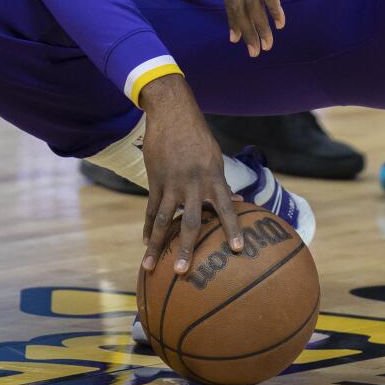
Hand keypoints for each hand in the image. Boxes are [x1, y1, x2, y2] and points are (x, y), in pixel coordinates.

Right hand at [140, 75, 242, 273]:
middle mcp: (193, 183)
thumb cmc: (198, 136)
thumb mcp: (214, 157)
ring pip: (162, 220)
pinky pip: (150, 208)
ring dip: (156, 245)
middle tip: (184, 271)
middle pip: (190, 221)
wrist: (172, 113)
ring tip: (149, 266)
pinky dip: (147, 226)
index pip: (226, 207)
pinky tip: (144, 242)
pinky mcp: (155, 180)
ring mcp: (171, 183)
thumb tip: (240, 204)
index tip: (237, 250)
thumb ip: (222, 183)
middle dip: (187, 247)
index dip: (233, 228)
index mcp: (213, 177)